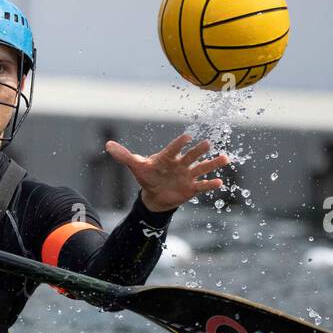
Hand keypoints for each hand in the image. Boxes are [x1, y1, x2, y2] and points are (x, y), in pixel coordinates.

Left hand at [105, 134, 229, 212]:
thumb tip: (107, 144)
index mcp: (168, 157)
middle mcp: (181, 164)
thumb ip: (124, 156)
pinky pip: (202, 186)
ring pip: (202, 168)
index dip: (179, 144)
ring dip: (213, 164)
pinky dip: (210, 185)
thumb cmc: (147, 176)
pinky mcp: (191, 188)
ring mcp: (188, 175)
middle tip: (208, 144)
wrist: (155, 195)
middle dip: (199, 151)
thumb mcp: (135, 167)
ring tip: (225, 158)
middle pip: (191, 156)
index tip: (187, 137)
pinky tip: (220, 183)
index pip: (174, 149)